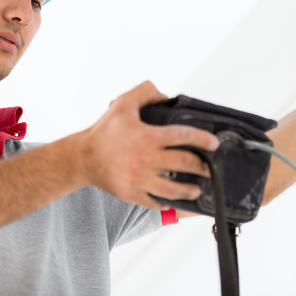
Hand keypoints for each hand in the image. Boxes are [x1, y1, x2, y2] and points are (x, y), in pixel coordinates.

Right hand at [78, 81, 219, 209]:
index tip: (214, 143)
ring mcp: (138, 179)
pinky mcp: (131, 194)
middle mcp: (145, 159)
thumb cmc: (104, 131)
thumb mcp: (123, 103)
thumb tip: (167, 96)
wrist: (82, 158)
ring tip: (197, 188)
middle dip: (203, 166)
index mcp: (147, 136)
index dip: (202, 138)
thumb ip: (145, 92)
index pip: (183, 135)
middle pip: (184, 163)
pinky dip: (167, 202)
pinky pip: (155, 202)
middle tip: (211, 167)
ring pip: (173, 189)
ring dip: (190, 189)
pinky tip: (175, 200)